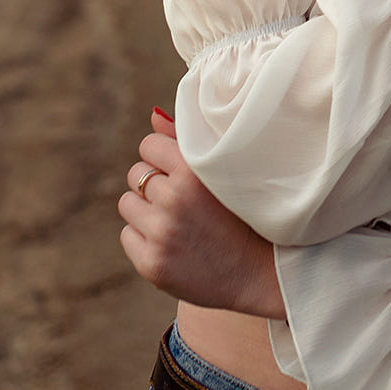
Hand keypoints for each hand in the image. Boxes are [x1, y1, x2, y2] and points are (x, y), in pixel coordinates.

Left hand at [118, 110, 285, 319]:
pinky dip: (144, 237)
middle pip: (136, 174)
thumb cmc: (245, 214)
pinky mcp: (151, 263)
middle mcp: (174, 201)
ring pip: (127, 203)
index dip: (162, 155)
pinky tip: (172, 242)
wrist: (262, 273)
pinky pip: (128, 235)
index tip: (179, 169)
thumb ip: (185, 141)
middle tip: (180, 198)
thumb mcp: (224, 172)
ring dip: (146, 209)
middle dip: (154, 183)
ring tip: (176, 220)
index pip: (149, 145)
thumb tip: (153, 116)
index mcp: (193, 172)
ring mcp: (161, 234)